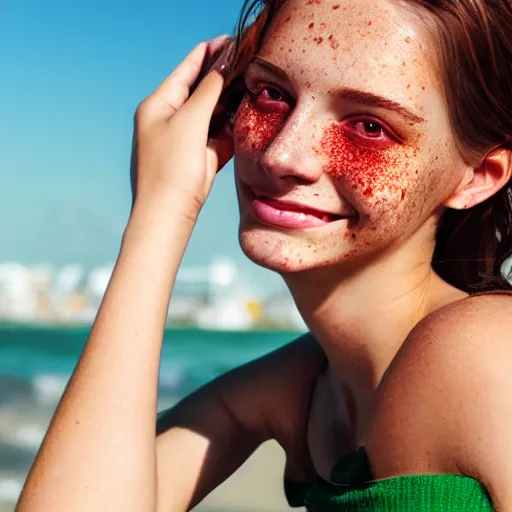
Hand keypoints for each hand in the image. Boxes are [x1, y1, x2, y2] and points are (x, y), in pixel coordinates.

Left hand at [130, 36, 234, 219]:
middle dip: (224, 77)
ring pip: (211, 113)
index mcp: (158, 105)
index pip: (187, 70)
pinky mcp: (198, 157)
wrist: (168, 215)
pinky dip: (230, 125)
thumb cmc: (171, 168)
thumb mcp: (189, 122)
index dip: (209, 53)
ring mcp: (185, 139)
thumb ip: (208, 91)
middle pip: (201, 90)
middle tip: (249, 62)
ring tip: (252, 84)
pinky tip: (245, 114)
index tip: (232, 39)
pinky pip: (217, 134)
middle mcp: (170, 119)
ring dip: (229, 101)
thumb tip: (223, 64)